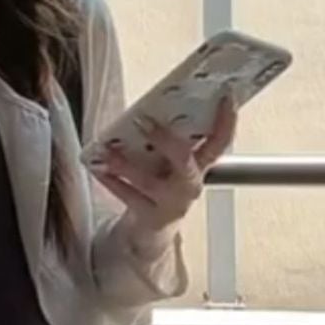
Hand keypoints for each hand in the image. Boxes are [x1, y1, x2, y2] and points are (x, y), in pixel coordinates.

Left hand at [93, 94, 237, 248]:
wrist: (154, 228)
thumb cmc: (163, 185)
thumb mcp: (172, 162)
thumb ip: (169, 139)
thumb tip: (150, 108)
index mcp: (200, 165)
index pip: (220, 140)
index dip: (226, 120)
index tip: (226, 96)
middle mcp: (190, 183)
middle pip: (184, 160)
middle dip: (164, 139)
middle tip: (143, 121)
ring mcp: (172, 202)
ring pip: (149, 181)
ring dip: (125, 163)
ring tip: (106, 150)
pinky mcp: (151, 216)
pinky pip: (129, 197)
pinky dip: (112, 182)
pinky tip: (98, 169)